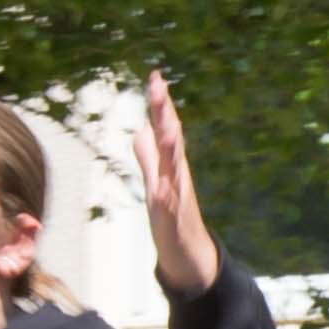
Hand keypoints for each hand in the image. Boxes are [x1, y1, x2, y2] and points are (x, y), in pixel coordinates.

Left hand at [139, 71, 217, 298]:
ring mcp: (176, 196)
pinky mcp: (172, 220)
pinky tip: (159, 188)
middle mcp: (176, 174)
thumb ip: (148, 154)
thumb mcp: (155, 179)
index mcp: (170, 164)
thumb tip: (140, 128)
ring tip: (167, 129)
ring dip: (171, 148)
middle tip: (159, 88)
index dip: (160, 103)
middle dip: (165, 114)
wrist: (188, 252)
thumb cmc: (170, 215)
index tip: (155, 76)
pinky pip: (169, 207)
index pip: (165, 127)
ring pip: (174, 168)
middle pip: (171, 138)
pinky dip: (165, 196)